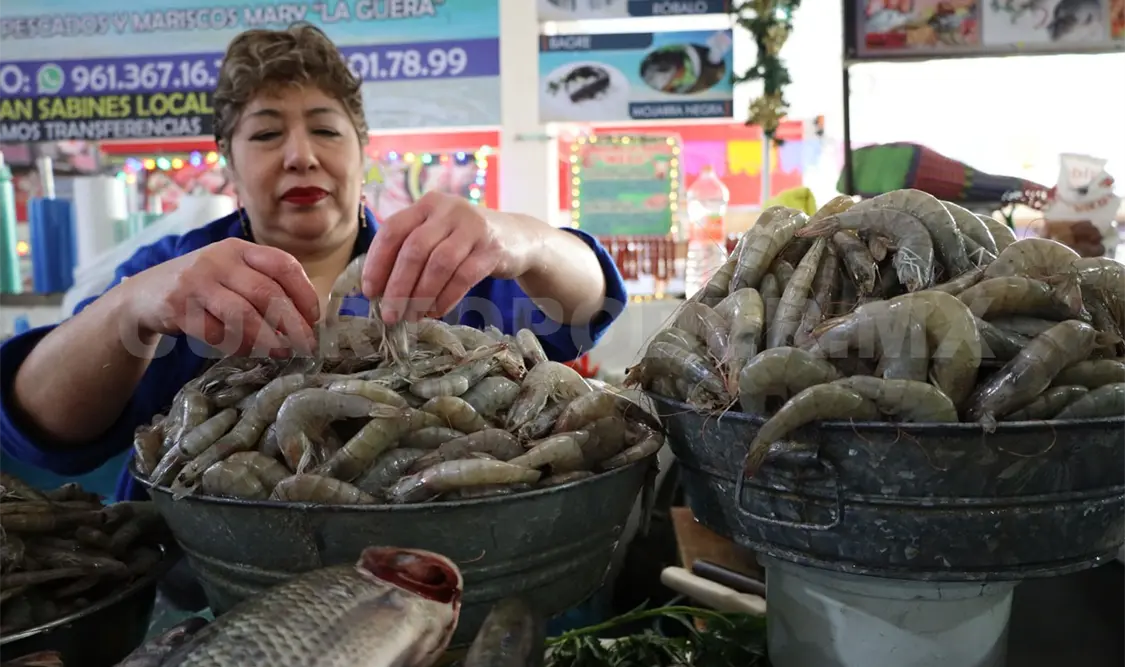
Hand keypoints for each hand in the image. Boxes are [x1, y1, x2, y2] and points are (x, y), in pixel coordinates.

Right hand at [122, 238, 319, 355]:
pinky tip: (248, 351)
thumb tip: (306, 318)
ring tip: (283, 352)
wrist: (145, 294)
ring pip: (242, 314)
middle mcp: (219, 260)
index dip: (304, 292)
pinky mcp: (178, 307)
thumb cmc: (203, 287)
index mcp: (240, 249)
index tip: (315, 318)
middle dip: (292, 322)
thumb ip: (264, 285)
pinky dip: (237, 345)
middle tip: (307, 344)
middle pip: (266, 292)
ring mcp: (197, 282)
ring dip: (268, 338)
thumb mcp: (232, 273)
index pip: (283, 264)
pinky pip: (216, 333)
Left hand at [362, 192, 538, 322]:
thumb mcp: (437, 234)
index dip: (377, 262)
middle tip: (389, 314)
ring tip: (412, 317)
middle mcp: (448, 210)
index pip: (393, 230)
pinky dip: (446, 298)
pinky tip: (436, 311)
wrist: (517, 237)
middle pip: (414, 250)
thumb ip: (410, 250)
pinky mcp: (492, 248)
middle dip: (398, 286)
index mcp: (427, 204)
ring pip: (439, 264)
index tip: (369, 292)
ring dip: (421, 296)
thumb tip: (377, 289)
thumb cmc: (465, 241)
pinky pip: (463, 277)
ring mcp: (473, 227)